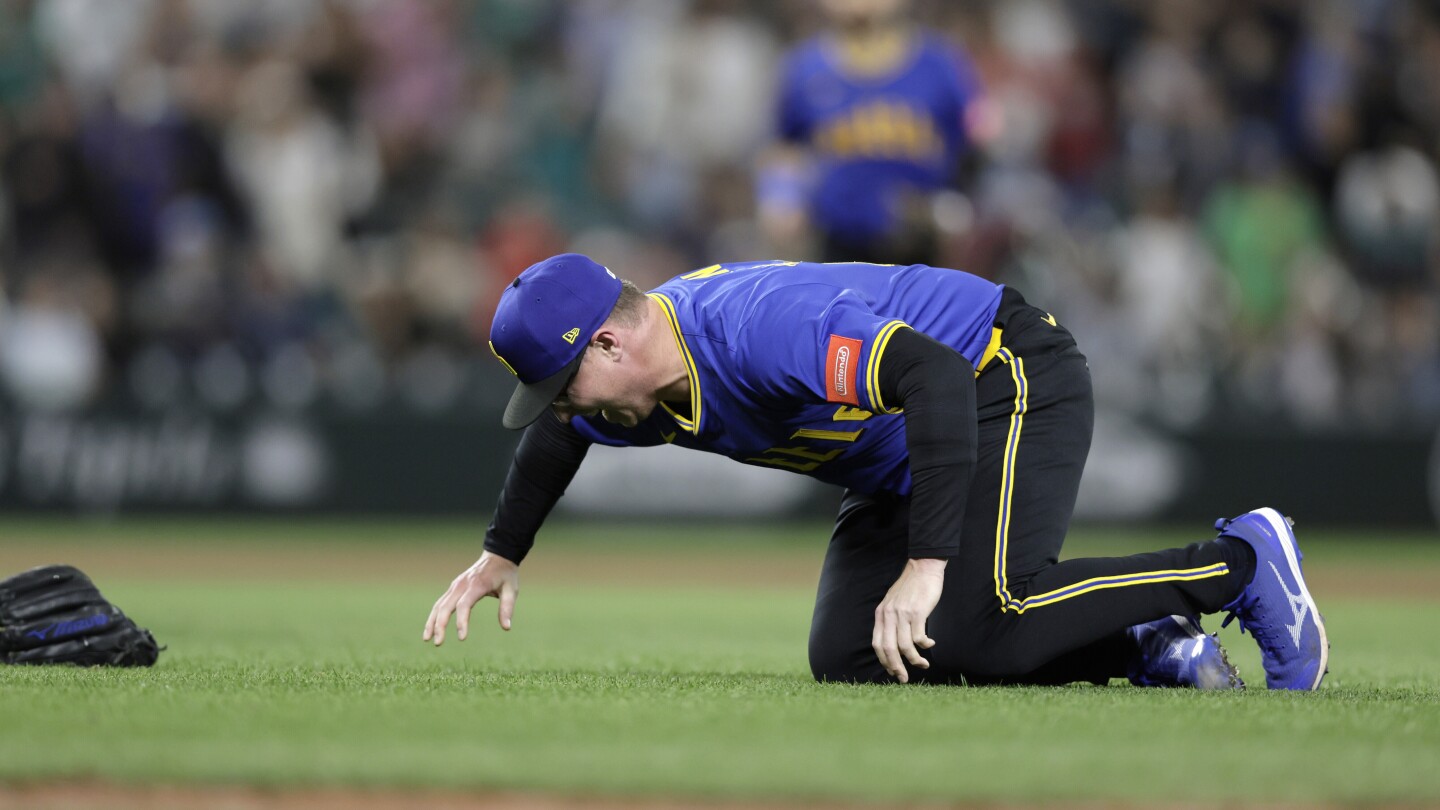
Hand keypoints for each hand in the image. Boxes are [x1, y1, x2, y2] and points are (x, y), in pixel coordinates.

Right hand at [422, 551, 519, 646]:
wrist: (497, 556)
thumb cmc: (506, 574)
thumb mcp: (512, 589)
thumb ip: (507, 607)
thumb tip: (506, 627)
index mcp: (477, 585)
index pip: (464, 605)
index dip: (461, 621)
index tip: (462, 638)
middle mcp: (462, 585)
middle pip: (446, 606)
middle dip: (440, 625)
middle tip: (438, 643)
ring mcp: (456, 585)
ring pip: (439, 604)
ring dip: (432, 621)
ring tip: (427, 639)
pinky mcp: (453, 587)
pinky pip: (440, 602)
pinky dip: (434, 615)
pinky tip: (431, 629)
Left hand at [872, 558, 946, 682]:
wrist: (923, 567)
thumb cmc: (911, 588)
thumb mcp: (893, 603)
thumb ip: (891, 621)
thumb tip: (895, 646)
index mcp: (881, 614)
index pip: (878, 644)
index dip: (885, 661)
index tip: (893, 672)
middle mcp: (889, 615)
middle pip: (889, 649)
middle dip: (896, 667)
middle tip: (904, 678)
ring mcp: (902, 614)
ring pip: (905, 646)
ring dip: (914, 660)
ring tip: (923, 665)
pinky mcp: (918, 612)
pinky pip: (919, 637)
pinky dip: (924, 645)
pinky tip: (930, 644)